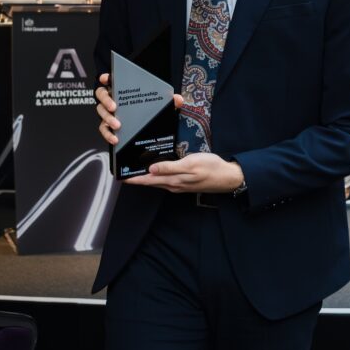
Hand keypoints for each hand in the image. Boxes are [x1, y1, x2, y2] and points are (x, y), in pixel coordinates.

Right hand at [94, 72, 183, 145]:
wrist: (145, 129)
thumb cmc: (149, 110)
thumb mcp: (159, 104)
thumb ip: (168, 101)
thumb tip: (178, 99)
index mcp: (122, 89)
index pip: (110, 80)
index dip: (106, 78)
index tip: (105, 78)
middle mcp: (112, 99)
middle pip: (102, 95)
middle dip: (106, 100)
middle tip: (114, 107)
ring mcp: (108, 112)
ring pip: (101, 113)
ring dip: (108, 118)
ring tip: (118, 125)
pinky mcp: (107, 126)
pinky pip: (103, 129)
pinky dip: (108, 134)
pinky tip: (115, 139)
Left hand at [124, 152, 244, 193]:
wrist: (229, 177)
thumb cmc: (211, 168)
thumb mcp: (190, 164)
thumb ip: (170, 167)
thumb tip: (151, 170)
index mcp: (173, 180)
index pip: (148, 180)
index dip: (134, 179)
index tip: (121, 177)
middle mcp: (174, 185)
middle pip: (151, 182)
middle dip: (137, 178)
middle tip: (124, 174)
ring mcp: (180, 185)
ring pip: (158, 182)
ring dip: (147, 178)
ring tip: (136, 172)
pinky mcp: (185, 182)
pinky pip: (166, 180)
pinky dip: (158, 177)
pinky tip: (156, 171)